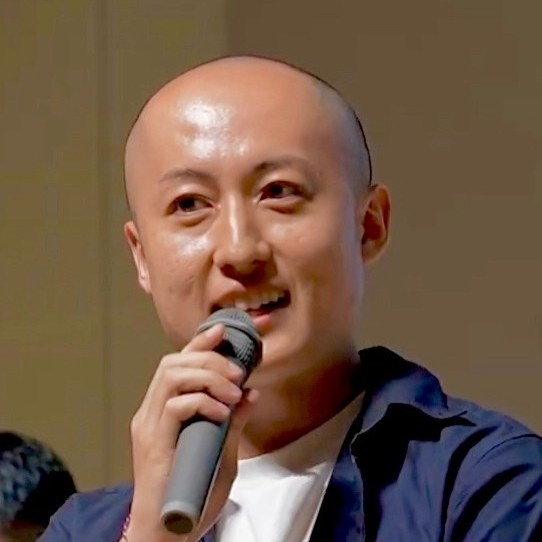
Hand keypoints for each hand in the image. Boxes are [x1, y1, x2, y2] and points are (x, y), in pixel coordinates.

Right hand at [123, 324, 257, 541]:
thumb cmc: (193, 492)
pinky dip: (203, 401)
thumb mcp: (223, 452)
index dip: (200, 343)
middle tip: (237, 372)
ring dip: (208, 376)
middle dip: (209, 358)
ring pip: (172, 375)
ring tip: (232, 392)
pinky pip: (175, 405)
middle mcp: (152, 411)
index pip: (179, 363)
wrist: (168, 530)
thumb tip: (251, 394)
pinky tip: (221, 413)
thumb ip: (234, 423)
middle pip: (173, 362)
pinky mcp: (152, 441)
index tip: (224, 330)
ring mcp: (149, 425)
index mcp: (165, 409)